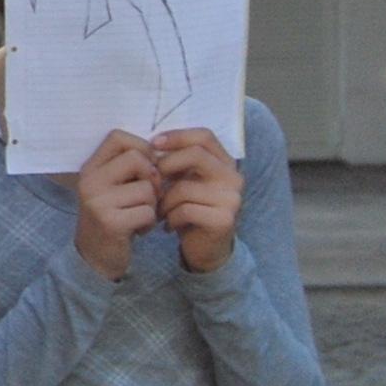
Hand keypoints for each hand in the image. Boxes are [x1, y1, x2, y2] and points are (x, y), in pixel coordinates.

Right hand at [72, 131, 160, 280]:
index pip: (118, 137)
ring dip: (152, 204)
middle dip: (152, 177)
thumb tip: (162, 149)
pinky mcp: (110, 222)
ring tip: (141, 215)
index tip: (147, 166)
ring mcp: (98, 201)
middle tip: (149, 195)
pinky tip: (140, 230)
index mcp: (90, 167)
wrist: (95, 257)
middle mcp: (90, 180)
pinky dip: (150, 222)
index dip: (141, 147)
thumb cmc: (112, 216)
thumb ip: (129, 167)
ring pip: (147, 188)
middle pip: (137, 159)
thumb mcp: (113, 186)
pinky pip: (147, 211)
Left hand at [152, 125, 242, 273]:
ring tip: (158, 210)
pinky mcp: (224, 220)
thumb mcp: (185, 181)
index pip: (204, 136)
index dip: (177, 136)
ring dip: (163, 200)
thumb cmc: (191, 210)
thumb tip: (153, 143)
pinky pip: (185, 210)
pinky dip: (170, 217)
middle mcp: (234, 178)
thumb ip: (177, 162)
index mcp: (225, 163)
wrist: (206, 249)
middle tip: (151, 180)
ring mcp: (232, 199)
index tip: (152, 143)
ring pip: (184, 187)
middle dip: (166, 164)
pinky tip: (168, 225)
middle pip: (196, 154)